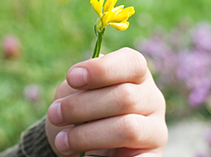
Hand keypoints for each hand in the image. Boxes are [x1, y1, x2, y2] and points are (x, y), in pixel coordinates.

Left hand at [45, 48, 167, 156]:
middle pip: (124, 97)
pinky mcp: (154, 156)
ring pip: (128, 128)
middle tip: (54, 114)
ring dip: (87, 135)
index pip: (131, 63)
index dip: (101, 70)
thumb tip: (79, 81)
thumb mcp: (77, 93)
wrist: (86, 144)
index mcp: (137, 73)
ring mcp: (156, 128)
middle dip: (82, 107)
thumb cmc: (82, 109)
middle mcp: (152, 98)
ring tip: (61, 141)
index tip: (71, 78)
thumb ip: (80, 87)